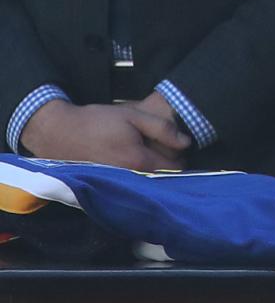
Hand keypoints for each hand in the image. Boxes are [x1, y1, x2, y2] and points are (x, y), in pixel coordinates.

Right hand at [19, 97, 187, 170]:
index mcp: (139, 161)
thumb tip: (186, 142)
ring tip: (149, 155)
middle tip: (165, 150)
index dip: (181, 156)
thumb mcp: (133, 116)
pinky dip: (138, 177)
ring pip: (148, 182)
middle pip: (163, 178)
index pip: (176, 168)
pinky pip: (131, 185)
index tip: (177, 146)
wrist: (59, 132)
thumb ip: (162, 129)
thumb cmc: (97, 121)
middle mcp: (130, 178)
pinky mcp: (106, 186)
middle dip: (170, 165)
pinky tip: (133, 163)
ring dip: (154, 172)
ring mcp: (116, 185)